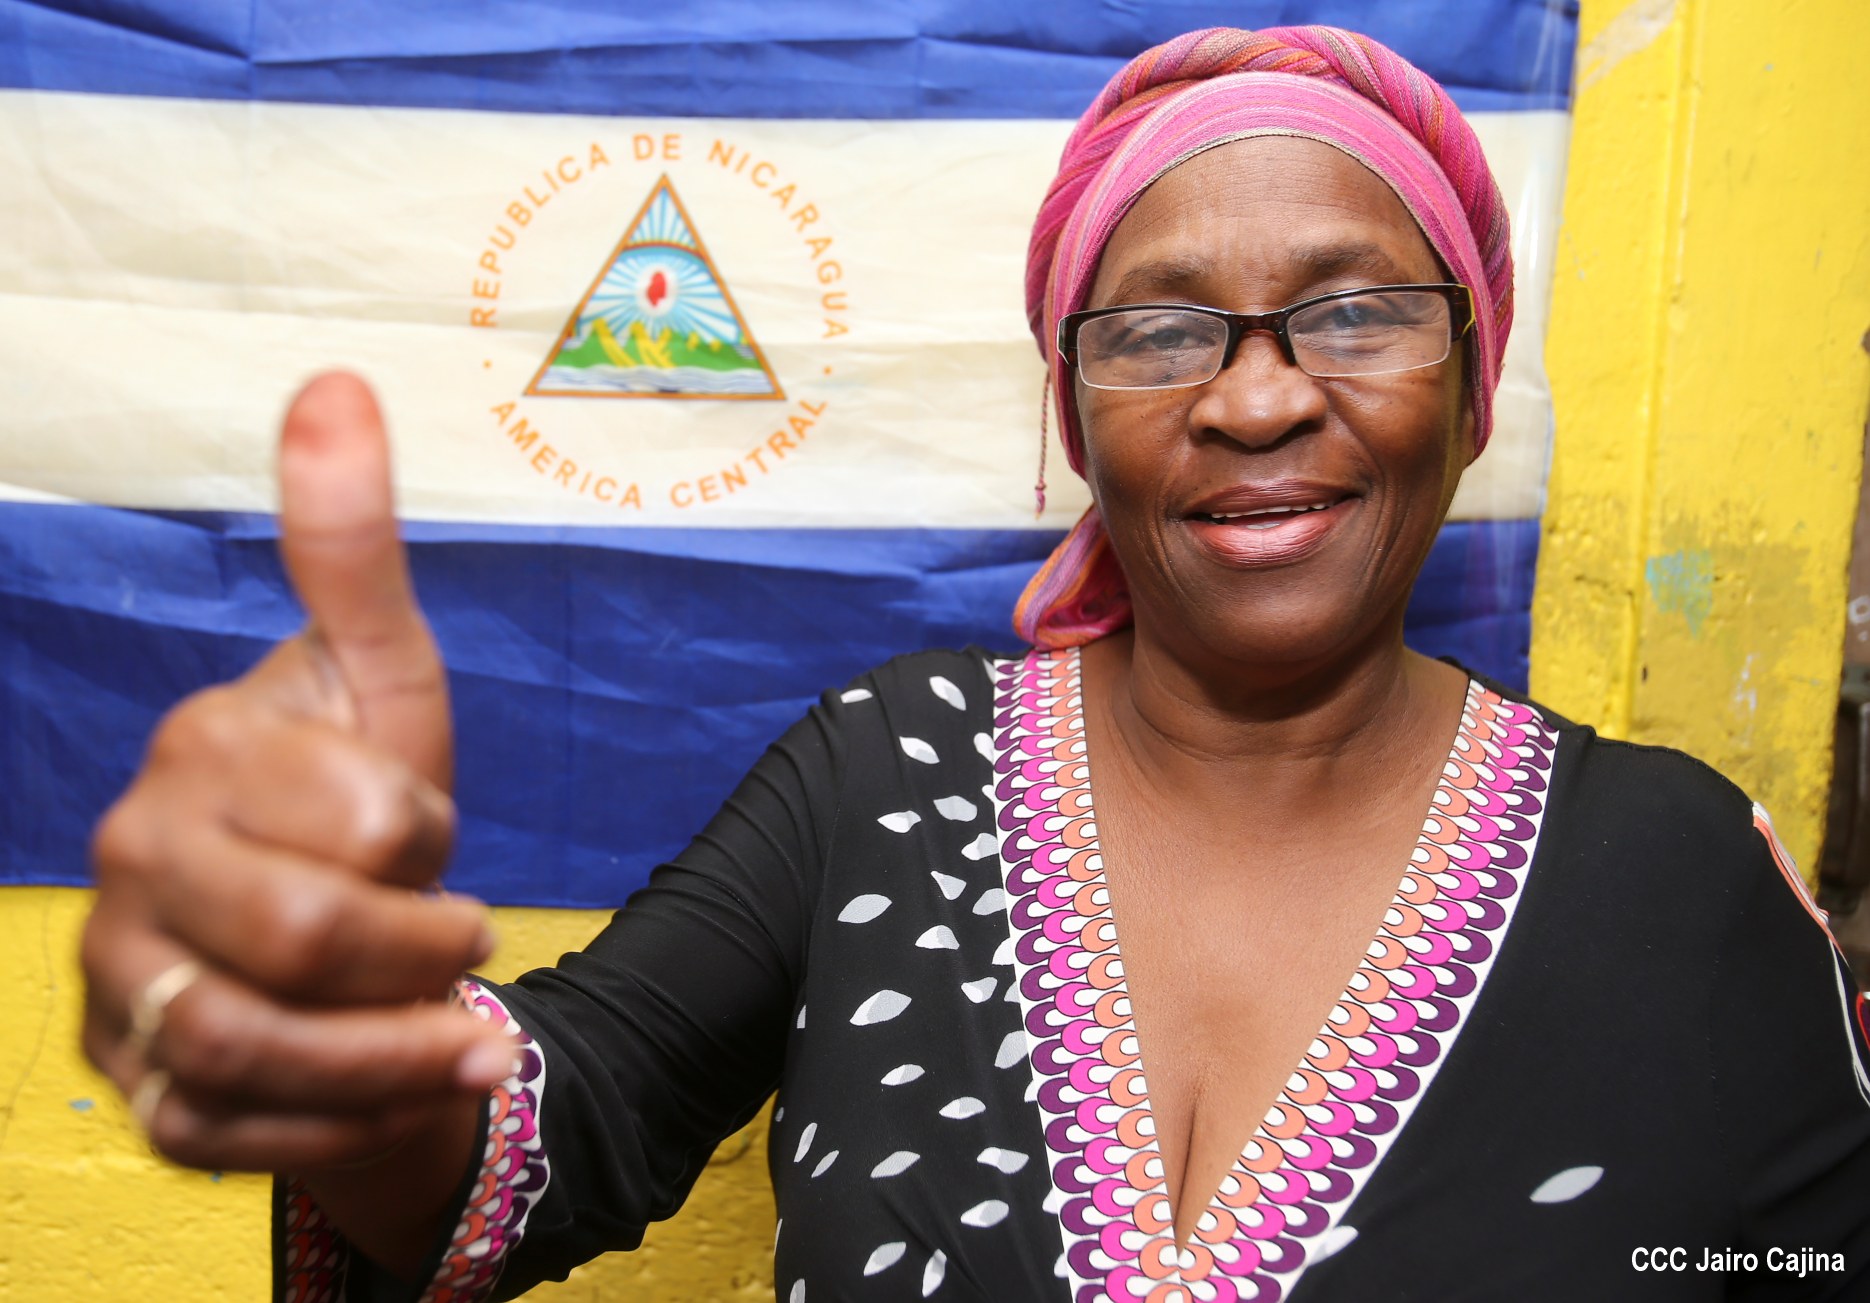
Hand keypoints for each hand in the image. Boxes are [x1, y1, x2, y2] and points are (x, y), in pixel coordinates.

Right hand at [82, 373, 515, 1173]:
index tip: (432, 840)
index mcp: (196, 753)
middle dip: (419, 947)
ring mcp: (123, 986)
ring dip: (397, 1051)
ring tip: (465, 1035)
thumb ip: (350, 552)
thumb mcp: (383, 682)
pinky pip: (244, 1136)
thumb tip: (337, 380)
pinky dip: (354, 1122)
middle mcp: (131, 866)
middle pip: (299, 935)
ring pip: (259, 1048)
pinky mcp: (144, 1092)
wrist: (337, 948)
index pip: (355, 816)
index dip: (427, 837)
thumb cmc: (362, 806)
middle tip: (463, 939)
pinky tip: (409, 1089)